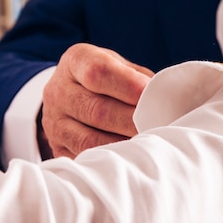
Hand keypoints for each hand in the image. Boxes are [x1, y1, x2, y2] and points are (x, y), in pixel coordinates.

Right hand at [40, 43, 153, 157]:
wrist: (72, 96)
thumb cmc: (110, 80)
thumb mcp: (122, 67)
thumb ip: (141, 79)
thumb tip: (168, 99)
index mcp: (76, 62)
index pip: (97, 72)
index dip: (128, 85)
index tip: (150, 95)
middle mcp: (58, 91)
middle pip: (97, 111)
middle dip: (133, 121)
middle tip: (159, 127)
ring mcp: (54, 123)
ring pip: (90, 140)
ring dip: (124, 144)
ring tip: (149, 144)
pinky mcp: (58, 149)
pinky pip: (85, 159)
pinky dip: (112, 160)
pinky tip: (132, 157)